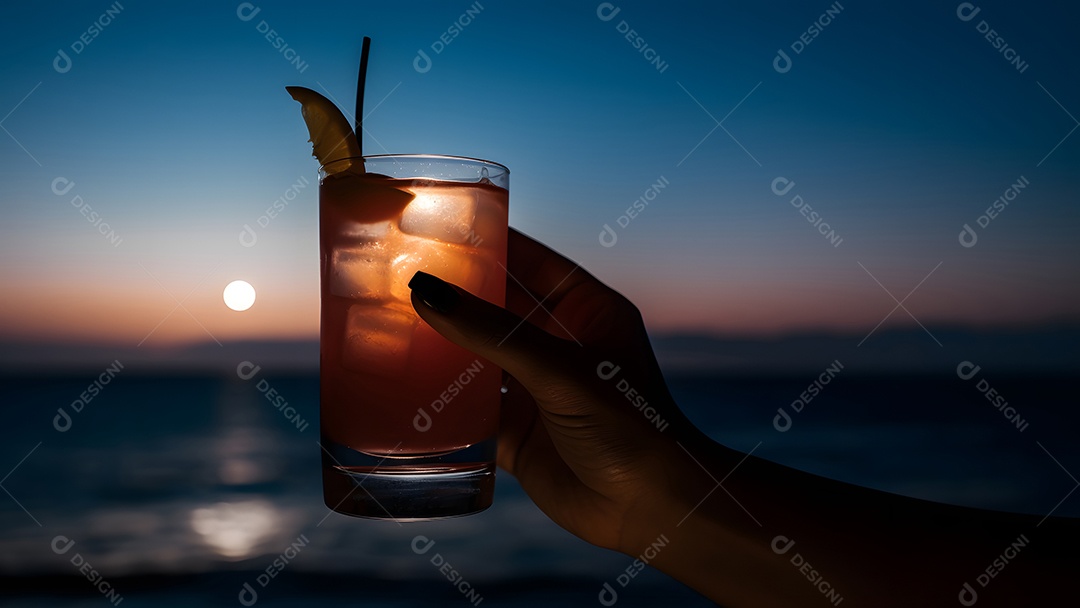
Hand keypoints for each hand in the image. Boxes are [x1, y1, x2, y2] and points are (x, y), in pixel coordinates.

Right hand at [408, 228, 703, 552]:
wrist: (651, 510)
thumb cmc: (630, 427)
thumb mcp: (560, 369)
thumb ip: (491, 332)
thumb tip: (426, 291)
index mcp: (587, 311)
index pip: (531, 260)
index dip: (491, 240)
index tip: (441, 223)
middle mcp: (560, 345)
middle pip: (497, 308)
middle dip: (455, 294)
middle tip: (398, 272)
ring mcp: (537, 390)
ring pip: (478, 358)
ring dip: (442, 347)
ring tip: (387, 323)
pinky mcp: (518, 434)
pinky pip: (470, 410)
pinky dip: (441, 403)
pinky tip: (402, 389)